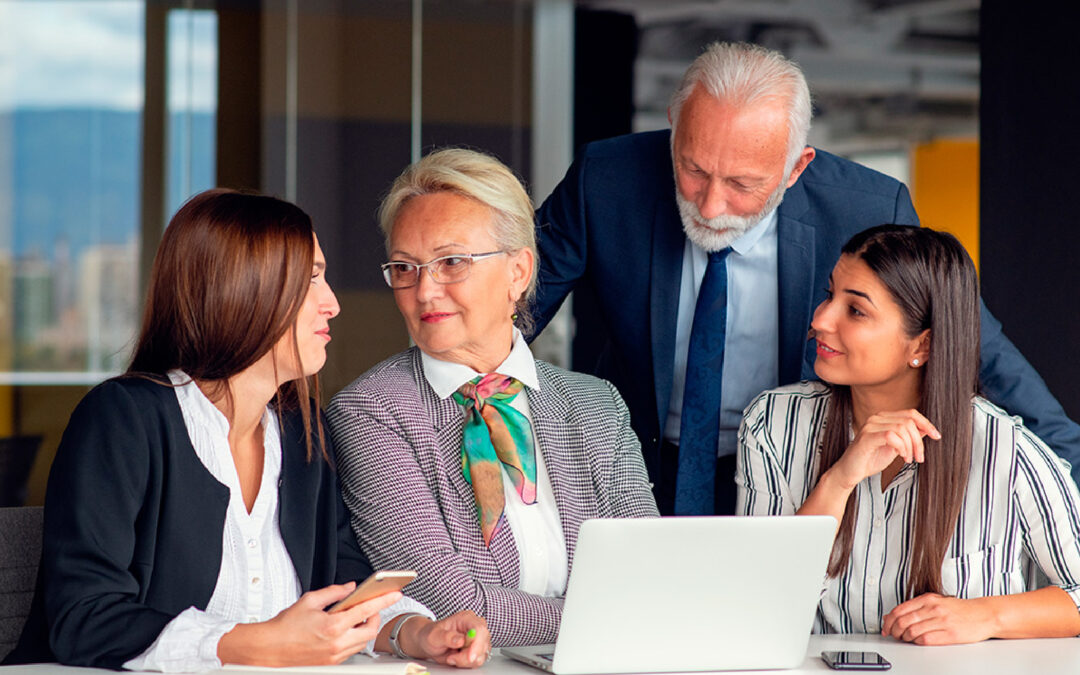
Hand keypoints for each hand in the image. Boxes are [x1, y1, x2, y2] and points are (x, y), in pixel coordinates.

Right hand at [219, 582, 402, 665]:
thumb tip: (350, 588)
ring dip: (365, 628)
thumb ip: (334, 592)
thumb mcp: (309, 600)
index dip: (383, 600)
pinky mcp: (331, 663)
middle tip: (371, 606)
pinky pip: (351, 650)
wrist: (268, 650)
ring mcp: (335, 656)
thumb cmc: (285, 626)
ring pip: (363, 642)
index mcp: (333, 626)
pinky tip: (345, 629)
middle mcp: (337, 643)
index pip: (366, 610)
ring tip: (357, 617)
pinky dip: (353, 638)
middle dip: (376, 616)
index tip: (395, 593)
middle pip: (371, 630)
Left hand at [402, 610, 490, 667]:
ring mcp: (477, 639)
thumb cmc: (432, 635)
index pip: (480, 629)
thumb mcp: (434, 635)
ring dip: (465, 661)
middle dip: (468, 656)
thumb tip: (460, 640)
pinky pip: (477, 661)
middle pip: (483, 644)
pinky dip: (466, 664)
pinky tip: (456, 658)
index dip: (478, 644)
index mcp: (466, 618)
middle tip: (451, 658)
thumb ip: (447, 637)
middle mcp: (474, 627)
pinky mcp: (477, 650)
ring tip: (451, 657)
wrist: (429, 643)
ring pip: (481, 655)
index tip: (470, 657)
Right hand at [831, 410, 940, 489]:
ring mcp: (870, 426)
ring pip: (902, 428)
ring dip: (911, 446)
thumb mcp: (896, 447)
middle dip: (919, 441)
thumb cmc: (870, 459)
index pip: (910, 414)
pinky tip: (901, 457)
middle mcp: (876, 418)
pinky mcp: (867, 437)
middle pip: (909, 421)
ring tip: (909, 459)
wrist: (851, 472)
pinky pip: (891, 436)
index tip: (937, 436)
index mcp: (883, 418)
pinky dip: (901, 447)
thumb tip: (926, 430)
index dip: (926, 424)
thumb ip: (908, 437)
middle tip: (919, 457)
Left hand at [882, 593, 996, 644]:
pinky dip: (917, 642)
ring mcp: (942, 621)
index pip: (899, 610)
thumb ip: (914, 608)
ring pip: (912, 631)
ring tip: (905, 639)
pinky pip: (926, 640)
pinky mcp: (950, 634)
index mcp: (928, 599)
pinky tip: (917, 641)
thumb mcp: (935, 602)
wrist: (983, 615)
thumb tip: (891, 615)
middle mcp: (933, 609)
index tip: (886, 627)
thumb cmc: (958, 609)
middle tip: (893, 635)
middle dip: (894, 631)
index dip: (888, 621)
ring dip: (904, 638)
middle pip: (903, 621)